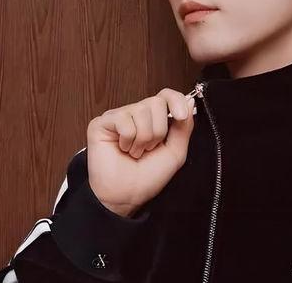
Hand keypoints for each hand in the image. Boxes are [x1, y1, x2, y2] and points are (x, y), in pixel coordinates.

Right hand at [86, 87, 195, 216]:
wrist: (126, 196)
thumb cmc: (148, 177)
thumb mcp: (175, 152)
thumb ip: (184, 127)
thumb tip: (190, 100)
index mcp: (154, 118)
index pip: (166, 95)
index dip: (175, 100)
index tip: (181, 116)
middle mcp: (136, 113)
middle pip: (156, 103)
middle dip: (158, 131)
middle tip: (148, 148)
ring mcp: (119, 116)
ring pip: (141, 111)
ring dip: (143, 139)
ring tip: (135, 151)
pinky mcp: (102, 122)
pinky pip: (124, 121)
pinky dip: (128, 140)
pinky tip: (122, 148)